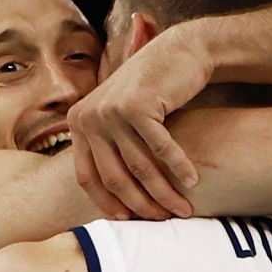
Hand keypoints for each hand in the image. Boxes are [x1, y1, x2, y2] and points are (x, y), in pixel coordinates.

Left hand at [68, 22, 211, 219]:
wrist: (179, 51)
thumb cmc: (153, 89)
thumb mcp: (120, 115)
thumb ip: (109, 146)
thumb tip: (115, 200)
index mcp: (78, 122)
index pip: (87, 176)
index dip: (108, 203)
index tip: (129, 221)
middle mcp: (88, 117)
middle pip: (114, 177)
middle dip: (142, 204)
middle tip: (163, 220)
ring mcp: (111, 111)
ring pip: (140, 167)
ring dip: (164, 192)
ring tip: (183, 208)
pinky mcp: (137, 106)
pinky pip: (160, 149)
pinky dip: (179, 167)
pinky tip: (193, 181)